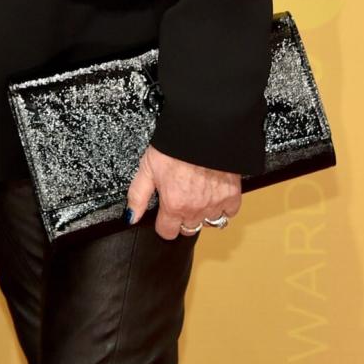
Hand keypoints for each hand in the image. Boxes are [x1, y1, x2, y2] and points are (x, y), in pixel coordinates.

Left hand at [126, 144, 241, 239]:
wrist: (202, 130)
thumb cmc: (174, 145)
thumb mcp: (147, 167)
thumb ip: (138, 196)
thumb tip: (131, 217)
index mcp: (174, 205)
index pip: (167, 232)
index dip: (163, 223)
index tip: (164, 214)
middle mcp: (195, 209)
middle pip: (188, 228)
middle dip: (182, 217)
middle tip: (181, 197)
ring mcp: (215, 204)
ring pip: (208, 222)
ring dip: (202, 212)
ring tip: (197, 193)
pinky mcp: (232, 196)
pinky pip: (229, 212)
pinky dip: (222, 206)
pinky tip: (214, 192)